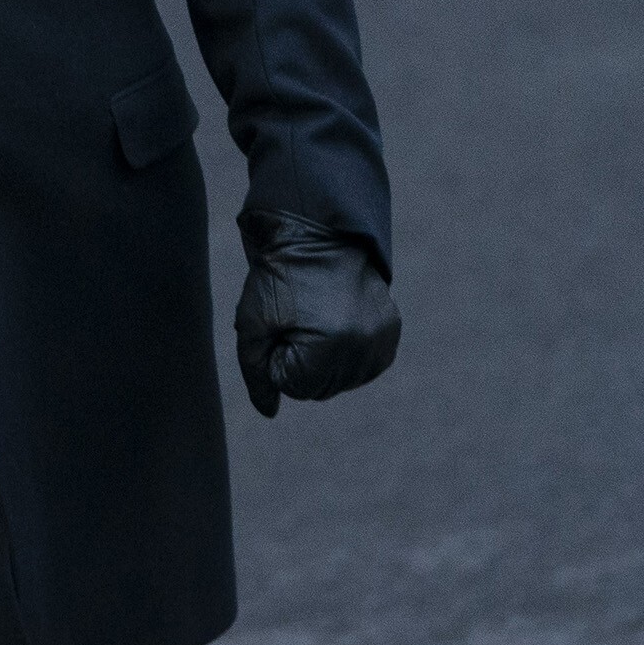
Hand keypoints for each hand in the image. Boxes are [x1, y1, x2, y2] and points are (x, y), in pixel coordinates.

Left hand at [233, 208, 399, 417]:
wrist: (317, 232)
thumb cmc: (280, 275)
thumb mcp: (252, 322)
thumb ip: (256, 373)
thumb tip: (269, 411)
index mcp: (329, 344)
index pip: (292, 386)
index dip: (277, 357)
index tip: (280, 323)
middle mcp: (363, 345)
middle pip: (320, 389)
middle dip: (301, 362)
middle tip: (298, 320)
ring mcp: (382, 339)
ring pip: (343, 380)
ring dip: (325, 360)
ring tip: (318, 320)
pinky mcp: (391, 331)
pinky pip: (364, 365)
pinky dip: (348, 353)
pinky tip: (337, 325)